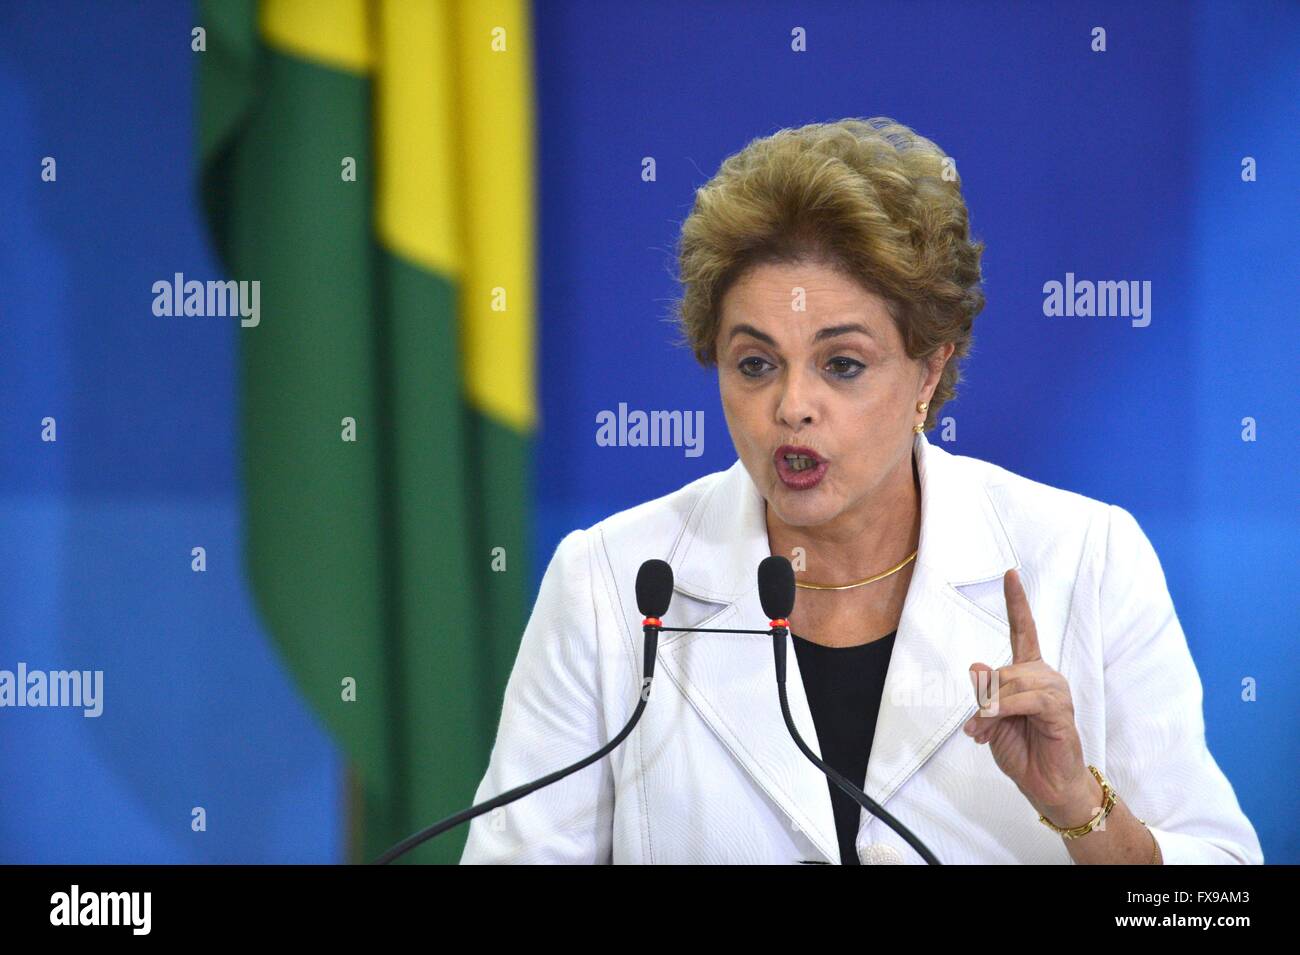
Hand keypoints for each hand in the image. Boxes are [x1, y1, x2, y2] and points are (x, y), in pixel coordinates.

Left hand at [964, 569, 1099, 824]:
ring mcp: (1055, 690)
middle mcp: (1044, 676)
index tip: (1011, 573)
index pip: (1023, 629)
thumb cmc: (1021, 749)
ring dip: (991, 709)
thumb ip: (984, 694)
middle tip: (976, 729)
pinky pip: (1028, 699)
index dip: (1017, 601)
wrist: (1045, 785)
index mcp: (1028, 673)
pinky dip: (1005, 710)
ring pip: (1012, 682)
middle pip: (1003, 668)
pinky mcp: (1060, 709)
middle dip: (984, 699)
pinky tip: (995, 724)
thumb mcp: (990, 720)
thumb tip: (976, 665)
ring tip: (983, 731)